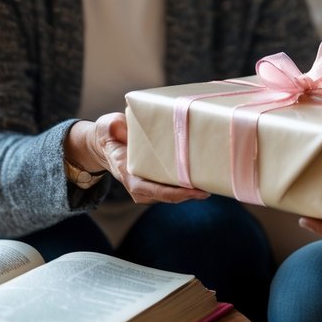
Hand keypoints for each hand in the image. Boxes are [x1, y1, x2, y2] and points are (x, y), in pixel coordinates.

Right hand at [68, 115, 209, 204]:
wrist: (108, 144)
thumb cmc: (110, 134)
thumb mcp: (108, 126)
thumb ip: (112, 127)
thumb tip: (119, 128)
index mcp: (126, 173)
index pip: (148, 189)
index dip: (171, 193)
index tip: (192, 192)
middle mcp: (138, 184)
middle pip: (166, 196)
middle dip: (188, 194)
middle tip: (211, 187)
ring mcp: (148, 184)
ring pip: (173, 193)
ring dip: (191, 191)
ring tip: (213, 182)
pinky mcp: (157, 180)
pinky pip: (174, 186)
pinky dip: (188, 184)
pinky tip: (205, 176)